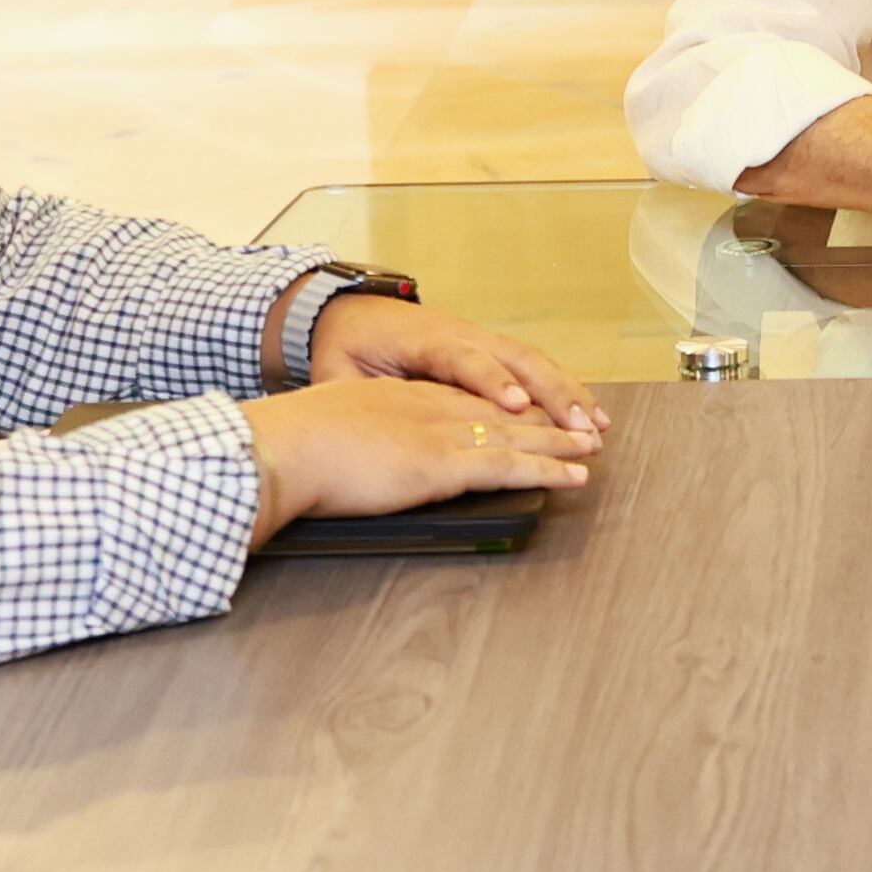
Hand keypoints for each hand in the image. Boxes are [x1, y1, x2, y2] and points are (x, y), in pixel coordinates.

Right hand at [242, 374, 597, 531]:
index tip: (524, 409)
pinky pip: (510, 465)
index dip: (498, 403)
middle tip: (578, 422)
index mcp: (396, 395)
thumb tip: (333, 460)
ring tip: (591, 446)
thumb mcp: (322, 432)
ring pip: (515, 434)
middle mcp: (426, 405)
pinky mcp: (443, 463)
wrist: (280, 447)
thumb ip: (343, 443)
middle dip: (543, 416)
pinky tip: (575, 475)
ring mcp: (438, 432)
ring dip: (559, 442)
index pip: (461, 395)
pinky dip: (549, 470)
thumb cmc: (287, 445)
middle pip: (498, 408)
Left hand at [308, 292, 605, 438]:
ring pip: (534, 361)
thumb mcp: (338, 372)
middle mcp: (460, 335)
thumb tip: (368, 426)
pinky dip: (563, 389)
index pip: (465, 361)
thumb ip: (361, 396)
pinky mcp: (488, 350)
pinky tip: (587, 414)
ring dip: (569, 393)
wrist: (347, 311)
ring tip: (597, 427)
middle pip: (517, 358)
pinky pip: (532, 366)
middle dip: (554, 394)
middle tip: (580, 428)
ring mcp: (478, 339)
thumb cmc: (345, 346)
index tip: (517, 405)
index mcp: (423, 341)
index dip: (493, 383)